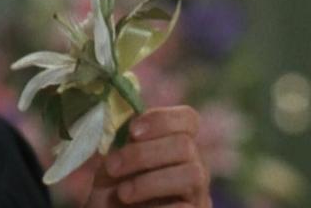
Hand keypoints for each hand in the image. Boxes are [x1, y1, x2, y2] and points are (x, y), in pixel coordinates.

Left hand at [83, 106, 210, 207]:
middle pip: (185, 145)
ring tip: (122, 193)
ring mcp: (199, 193)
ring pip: (192, 173)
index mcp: (176, 144)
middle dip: (143, 154)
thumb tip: (117, 111)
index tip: (132, 131)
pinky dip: (157, 207)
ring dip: (150, 182)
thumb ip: (120, 137)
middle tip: (112, 167)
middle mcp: (194, 165)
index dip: (162, 119)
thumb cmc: (111, 188)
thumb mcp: (111, 159)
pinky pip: (185, 207)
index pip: (188, 119)